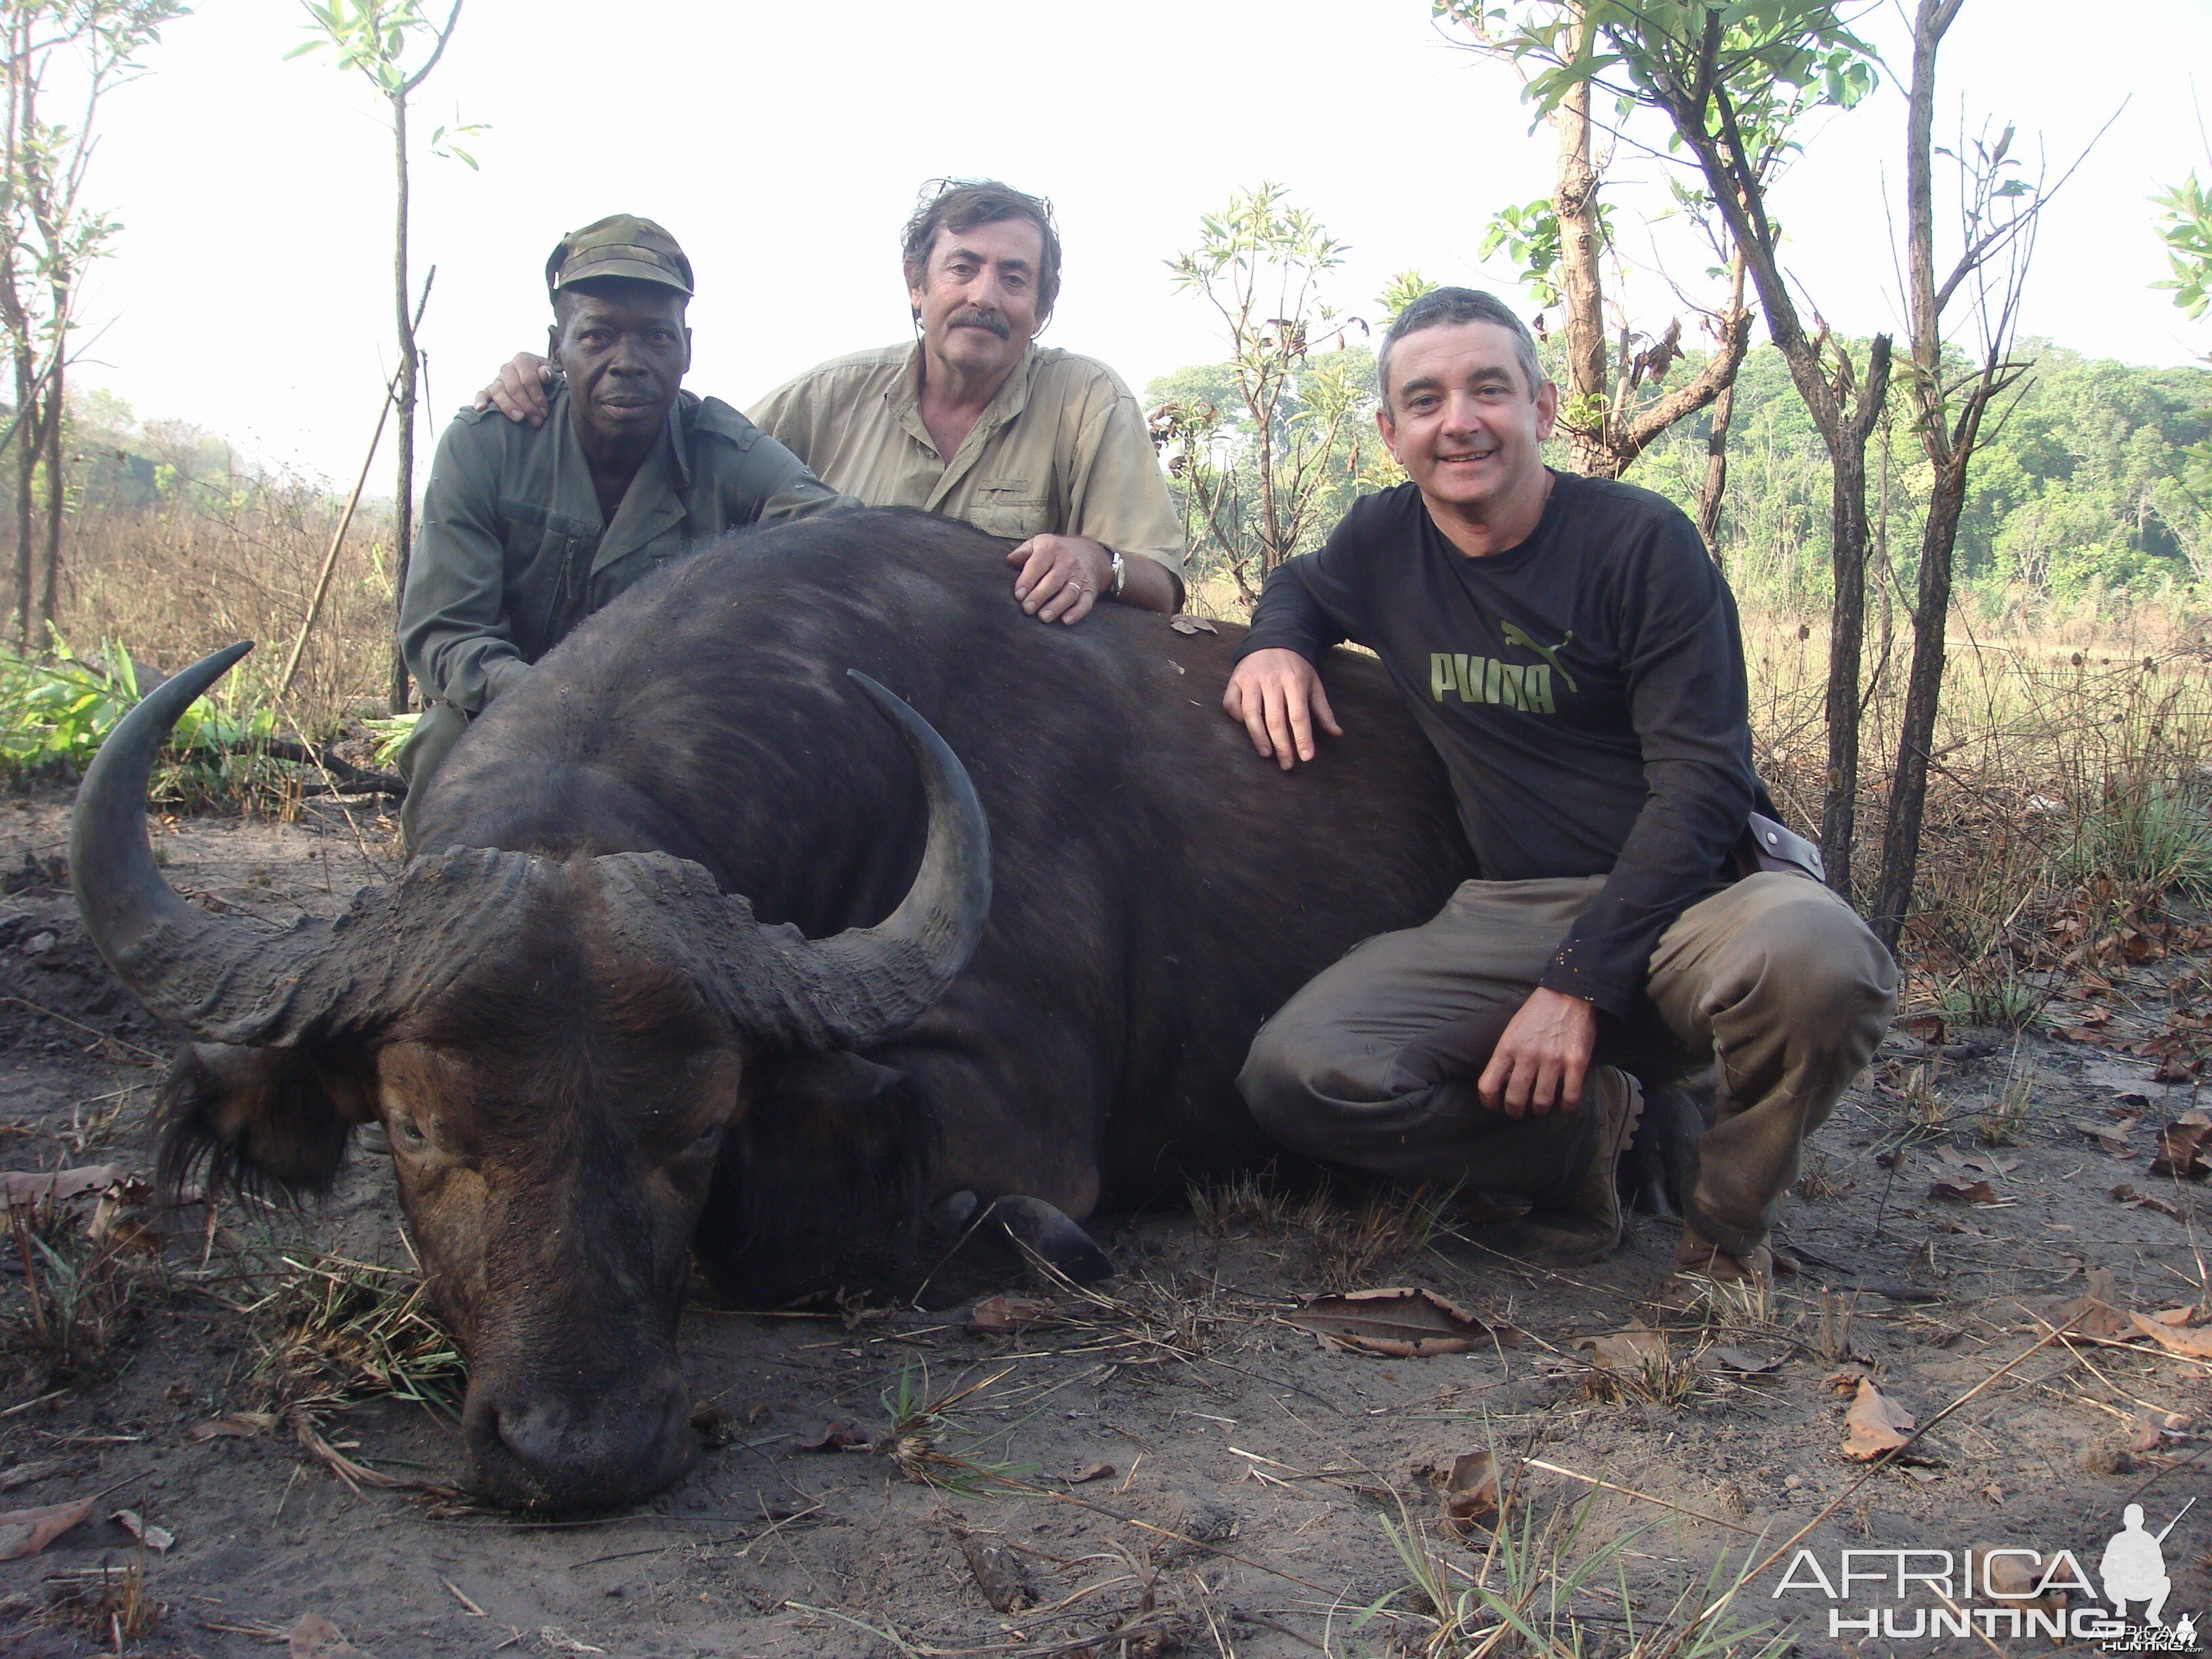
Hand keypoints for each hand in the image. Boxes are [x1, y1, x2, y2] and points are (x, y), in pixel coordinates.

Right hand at [474, 352, 555, 426]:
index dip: (537, 396)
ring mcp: (498, 379)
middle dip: (526, 405)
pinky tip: (480, 409)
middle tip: (536, 420)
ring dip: (508, 406)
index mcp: (523, 360)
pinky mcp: (490, 389)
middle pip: (514, 387)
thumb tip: (543, 373)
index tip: (544, 412)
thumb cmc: (547, 380)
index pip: (528, 379)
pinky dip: (480, 400)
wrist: (538, 379)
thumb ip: (551, 373)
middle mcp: (508, 368)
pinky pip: (482, 393)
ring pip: (498, 391)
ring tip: (519, 418)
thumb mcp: (553, 375)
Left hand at [1006, 534, 1112, 624]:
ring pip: (1069, 592)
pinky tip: (1066, 621)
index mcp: (1051, 548)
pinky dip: (1077, 612)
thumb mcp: (1038, 543)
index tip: (1018, 595)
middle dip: (1040, 595)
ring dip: (1057, 606)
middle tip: (1027, 609)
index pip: (1038, 564)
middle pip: (1053, 580)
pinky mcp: (1089, 590)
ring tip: (1044, 617)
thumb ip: (1022, 552)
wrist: (1090, 553)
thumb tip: (1008, 561)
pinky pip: (1085, 602)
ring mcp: (1080, 576)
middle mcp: (1067, 561)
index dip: (1027, 580)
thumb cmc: (1055, 552)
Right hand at [1222, 647, 1341, 769]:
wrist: (1273, 639)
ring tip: (1267, 754)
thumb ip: (1323, 710)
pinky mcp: (1235, 680)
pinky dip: (1237, 719)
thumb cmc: (1296, 667)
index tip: (1306, 757)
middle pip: (1274, 719)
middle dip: (1282, 745)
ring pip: (1250, 714)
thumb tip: (1336, 733)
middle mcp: (1271, 680)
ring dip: (1258, 738)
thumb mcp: (1314, 683)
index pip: (1298, 715)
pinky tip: (1246, 729)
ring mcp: (1250, 680)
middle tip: (1287, 764)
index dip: (1302, 738)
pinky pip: (1231, 704)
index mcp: (1294, 681)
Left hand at [1478, 988, 1596, 1117]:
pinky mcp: (1576, 1062)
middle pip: (1515, 1099)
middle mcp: (1528, 1056)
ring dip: (1540, 1110)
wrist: (1568, 993)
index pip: (1488, 1085)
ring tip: (1540, 1108)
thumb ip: (1506, 1055)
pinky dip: (1567, 1106)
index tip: (1495, 1107)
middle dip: (1515, 1111)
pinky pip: (1570, 1096)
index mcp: (1507, 1047)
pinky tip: (1564, 1105)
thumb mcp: (1512, 1030)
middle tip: (1518, 1112)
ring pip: (1541, 1102)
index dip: (1489, 1103)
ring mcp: (1553, 1060)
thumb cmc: (1537, 1012)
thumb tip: (1501, 1082)